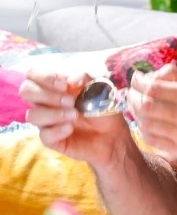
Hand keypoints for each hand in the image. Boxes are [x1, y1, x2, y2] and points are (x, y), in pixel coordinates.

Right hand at [19, 70, 133, 169]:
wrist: (113, 134)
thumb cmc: (102, 108)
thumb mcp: (98, 89)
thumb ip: (84, 79)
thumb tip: (70, 80)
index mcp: (54, 87)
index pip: (33, 75)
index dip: (44, 77)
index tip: (65, 85)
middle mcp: (45, 103)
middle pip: (26, 91)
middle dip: (47, 95)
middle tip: (71, 101)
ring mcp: (46, 121)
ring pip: (32, 115)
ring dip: (54, 113)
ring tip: (75, 115)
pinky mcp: (51, 139)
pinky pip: (44, 135)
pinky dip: (57, 130)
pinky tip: (70, 128)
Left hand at [126, 64, 176, 166]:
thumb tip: (150, 74)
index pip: (154, 88)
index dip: (138, 83)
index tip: (136, 80)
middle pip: (146, 105)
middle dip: (132, 97)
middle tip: (131, 94)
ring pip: (145, 122)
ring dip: (136, 114)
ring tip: (137, 109)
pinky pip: (151, 139)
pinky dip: (142, 131)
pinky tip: (145, 125)